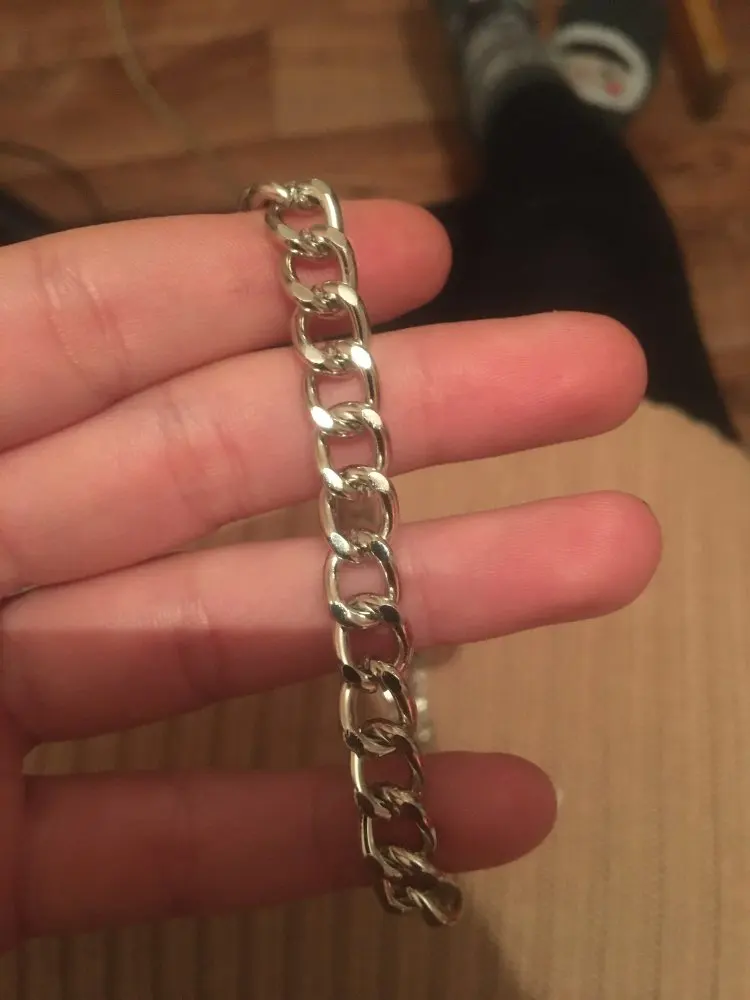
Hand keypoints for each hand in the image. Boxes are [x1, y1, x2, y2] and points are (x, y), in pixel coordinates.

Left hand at [0, 201, 658, 949]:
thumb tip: (144, 293)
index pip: (76, 327)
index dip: (242, 281)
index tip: (413, 253)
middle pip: (202, 466)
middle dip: (405, 417)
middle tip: (589, 374)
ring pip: (221, 642)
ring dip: (419, 609)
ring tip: (604, 555)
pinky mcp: (6, 866)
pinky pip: (170, 836)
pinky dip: (311, 824)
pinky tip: (485, 804)